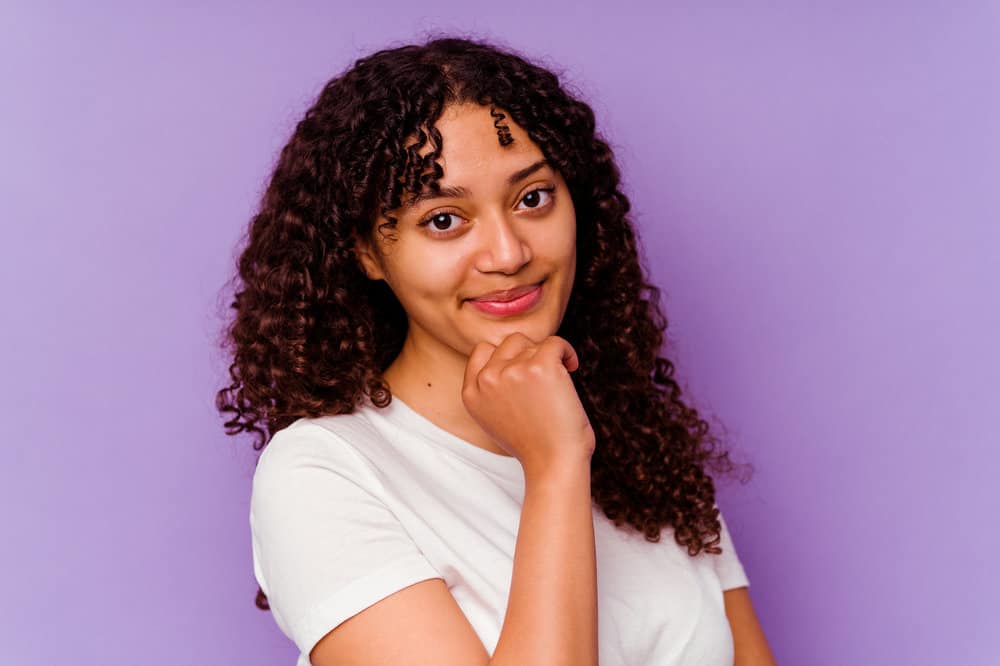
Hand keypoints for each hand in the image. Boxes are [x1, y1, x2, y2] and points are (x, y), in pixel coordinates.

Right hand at [461, 333, 594, 476]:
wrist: (553, 464)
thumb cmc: (533, 445)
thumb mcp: (494, 418)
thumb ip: (492, 390)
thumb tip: (509, 358)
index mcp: (471, 393)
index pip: (482, 350)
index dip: (506, 356)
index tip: (524, 370)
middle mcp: (487, 380)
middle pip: (510, 342)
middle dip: (529, 354)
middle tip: (545, 378)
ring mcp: (512, 371)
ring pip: (533, 344)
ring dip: (548, 358)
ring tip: (558, 382)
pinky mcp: (540, 366)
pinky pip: (555, 342)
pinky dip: (567, 351)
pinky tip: (572, 367)